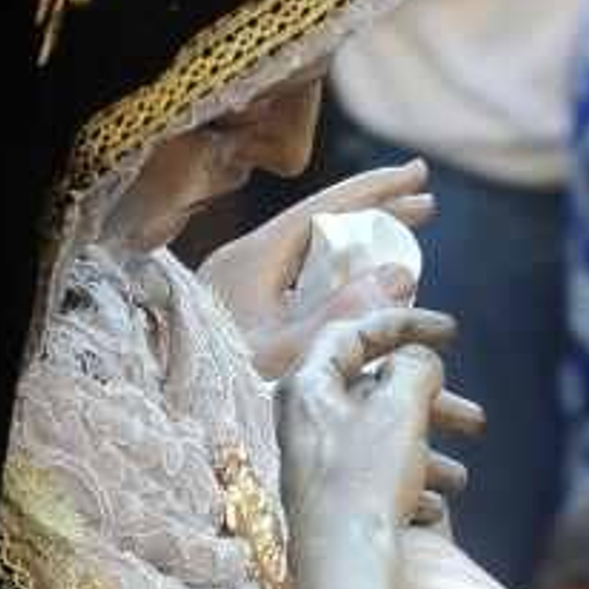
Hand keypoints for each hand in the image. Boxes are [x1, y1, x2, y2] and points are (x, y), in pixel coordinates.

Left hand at [201, 159, 433, 380]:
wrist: (163, 413)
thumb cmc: (217, 389)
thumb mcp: (286, 354)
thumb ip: (343, 313)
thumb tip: (400, 274)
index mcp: (252, 259)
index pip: (324, 207)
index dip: (376, 189)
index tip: (419, 175)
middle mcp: (246, 263)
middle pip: (322, 222)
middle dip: (375, 211)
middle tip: (424, 201)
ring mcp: (242, 287)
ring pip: (314, 251)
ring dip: (360, 245)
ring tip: (403, 244)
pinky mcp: (242, 312)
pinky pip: (302, 279)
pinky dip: (340, 273)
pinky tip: (364, 286)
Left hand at [278, 304, 482, 554]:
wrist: (341, 570)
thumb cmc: (364, 483)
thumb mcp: (400, 410)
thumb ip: (416, 368)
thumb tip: (419, 361)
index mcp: (308, 387)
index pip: (355, 334)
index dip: (406, 324)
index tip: (452, 332)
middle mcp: (305, 422)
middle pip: (375, 392)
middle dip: (432, 404)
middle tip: (475, 421)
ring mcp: (316, 463)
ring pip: (382, 439)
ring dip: (429, 452)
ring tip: (461, 478)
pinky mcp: (329, 501)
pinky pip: (375, 480)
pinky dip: (410, 487)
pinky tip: (432, 511)